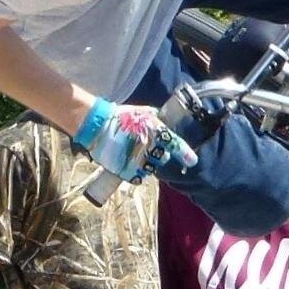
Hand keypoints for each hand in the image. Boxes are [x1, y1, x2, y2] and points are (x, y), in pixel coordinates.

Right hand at [73, 99, 194, 180]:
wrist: (97, 127)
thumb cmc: (121, 117)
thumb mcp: (143, 112)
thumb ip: (157, 119)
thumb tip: (166, 122)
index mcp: (156, 131)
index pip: (175, 144)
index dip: (185, 154)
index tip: (191, 161)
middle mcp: (150, 148)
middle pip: (163, 158)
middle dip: (160, 154)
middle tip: (149, 147)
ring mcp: (139, 161)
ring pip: (151, 168)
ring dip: (147, 163)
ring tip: (137, 154)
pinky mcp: (128, 171)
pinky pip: (139, 176)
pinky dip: (137, 171)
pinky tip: (131, 162)